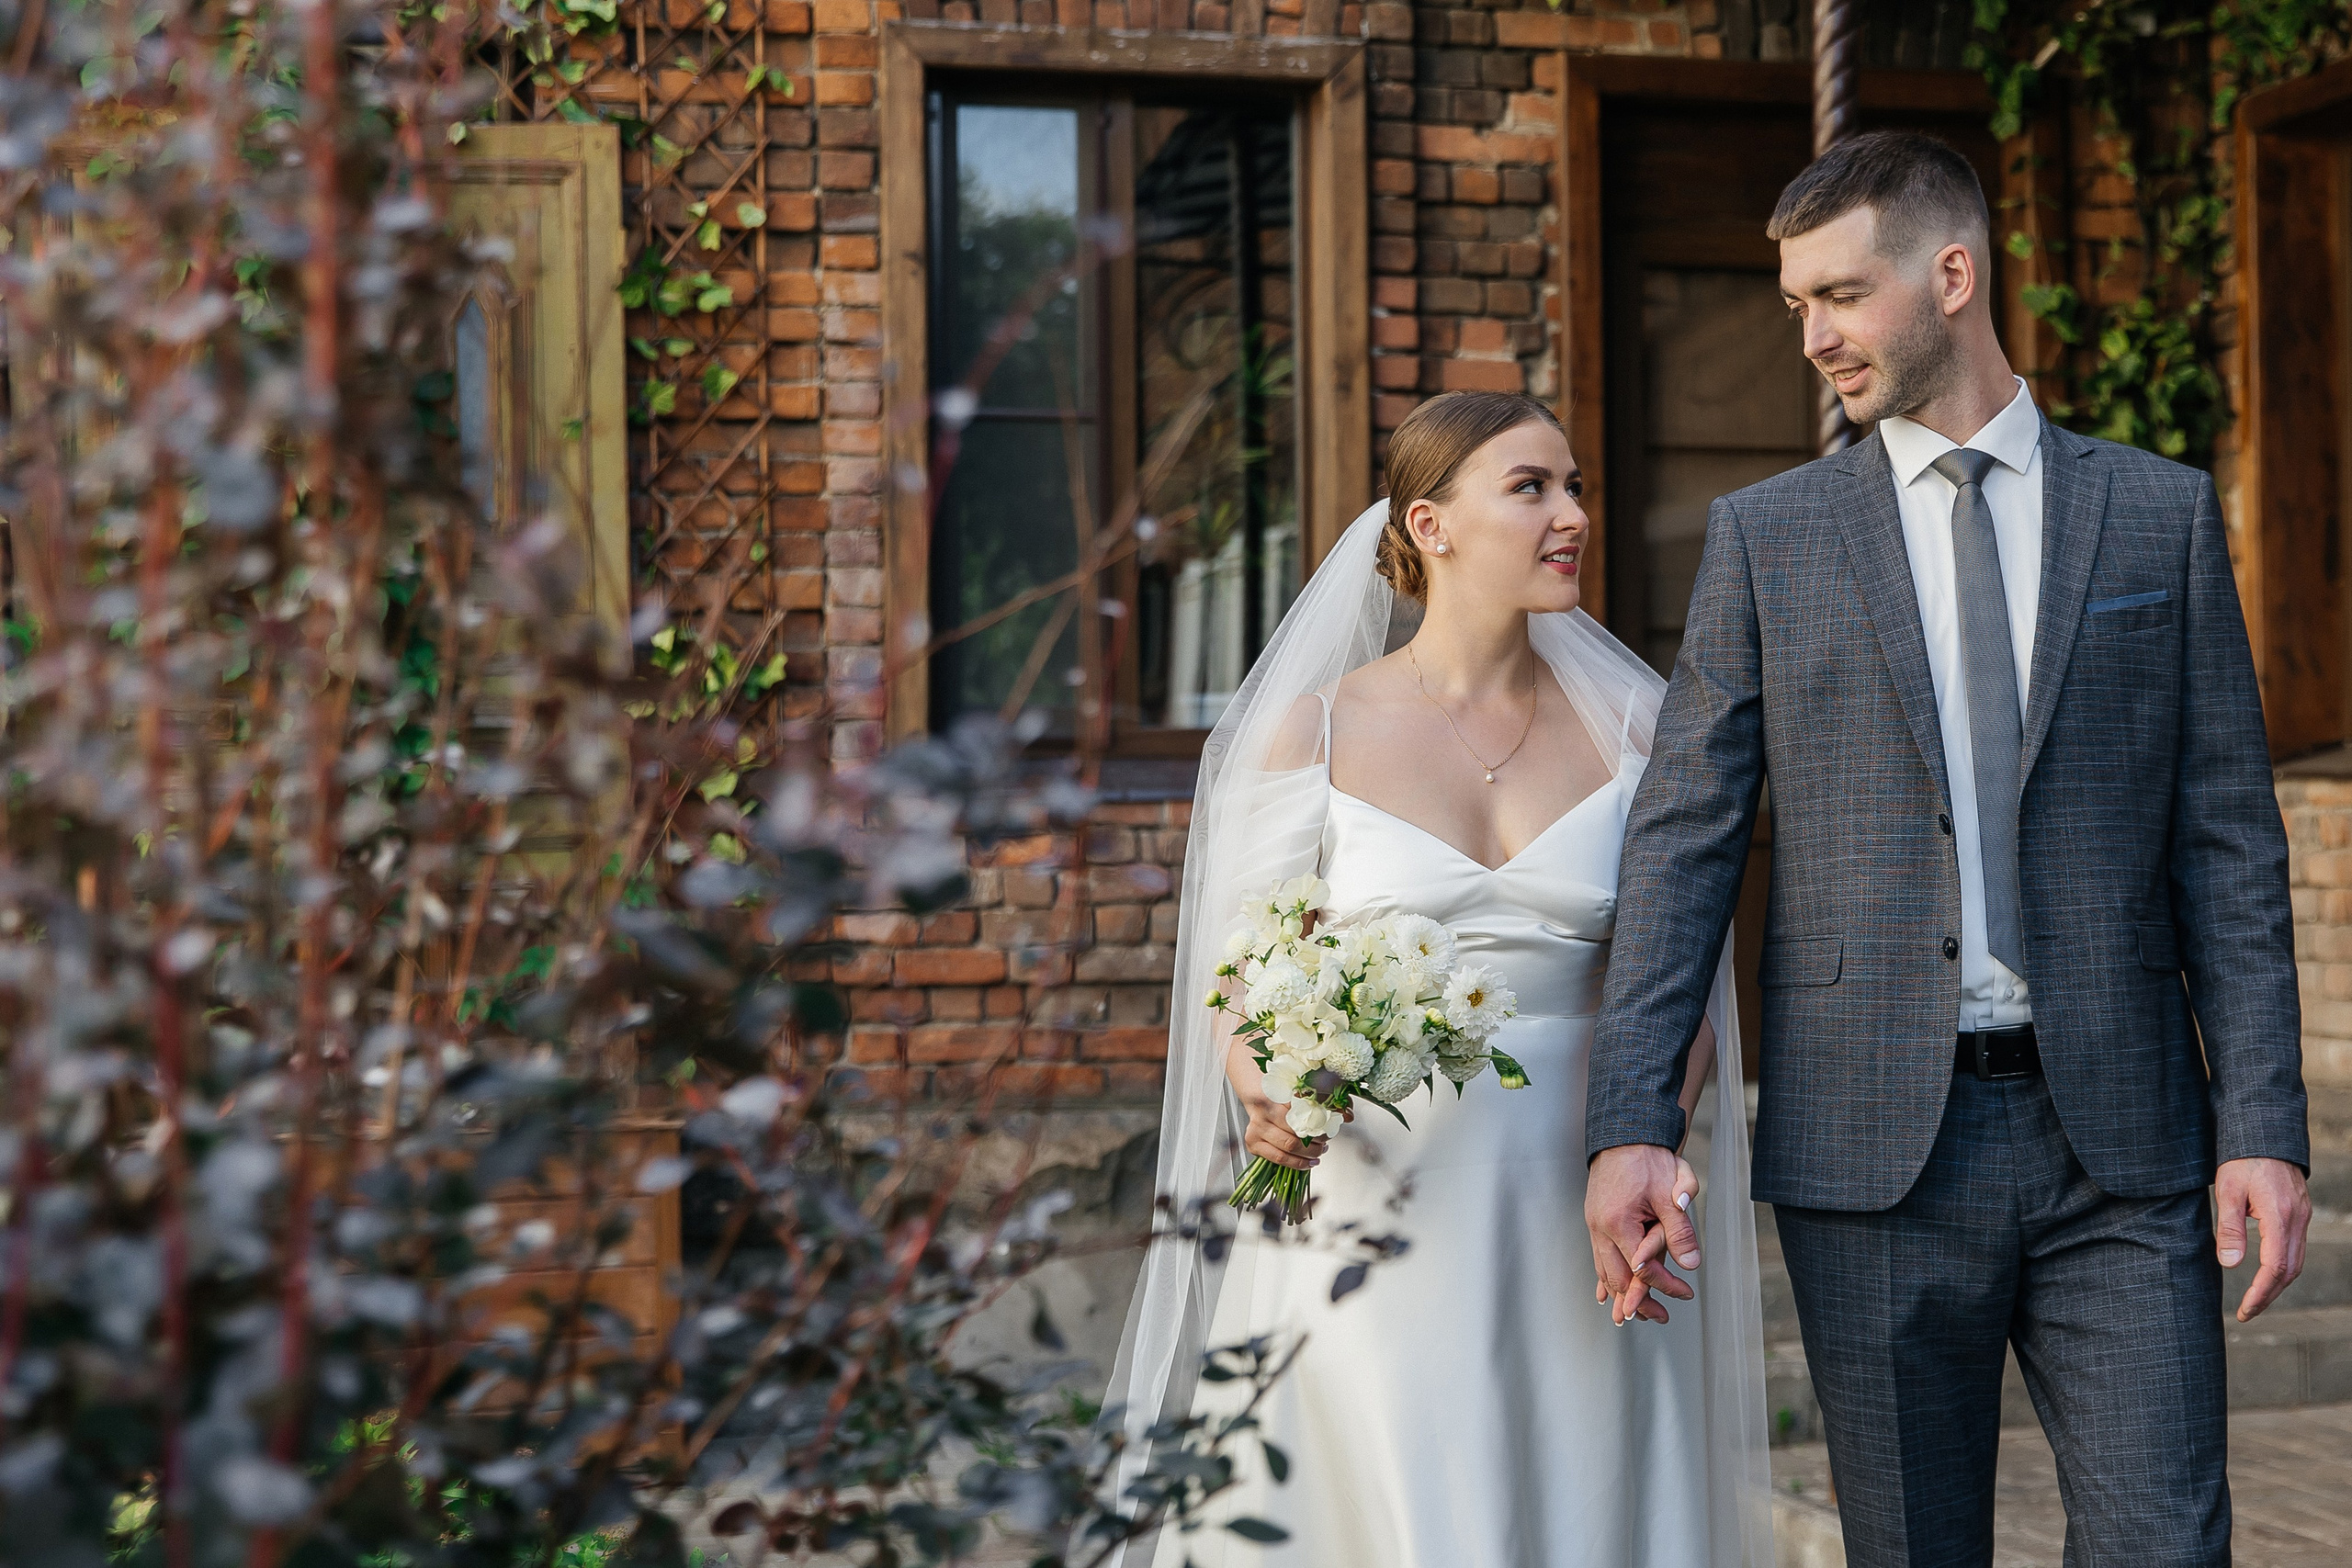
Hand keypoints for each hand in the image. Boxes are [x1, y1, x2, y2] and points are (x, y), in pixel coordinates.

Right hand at [1226, 1039, 1351, 1169]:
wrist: (1258, 1096)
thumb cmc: (1282, 1094)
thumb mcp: (1303, 1090)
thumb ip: (1326, 1099)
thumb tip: (1349, 1115)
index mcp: (1274, 1095)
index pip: (1302, 1112)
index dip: (1321, 1122)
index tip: (1332, 1126)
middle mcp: (1262, 1112)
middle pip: (1295, 1133)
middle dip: (1316, 1141)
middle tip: (1326, 1141)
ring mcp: (1255, 1129)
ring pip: (1288, 1148)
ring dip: (1309, 1154)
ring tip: (1320, 1152)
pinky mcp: (1252, 1143)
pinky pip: (1278, 1159)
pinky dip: (1297, 1163)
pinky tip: (1308, 1162)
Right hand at [1585, 1143, 1700, 1325]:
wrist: (1624, 1135)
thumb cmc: (1649, 1161)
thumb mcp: (1672, 1193)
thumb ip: (1681, 1231)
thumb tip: (1691, 1265)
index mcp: (1619, 1223)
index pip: (1643, 1269)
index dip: (1666, 1285)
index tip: (1686, 1293)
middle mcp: (1600, 1228)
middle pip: (1617, 1278)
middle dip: (1639, 1302)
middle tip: (1661, 1317)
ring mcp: (1594, 1225)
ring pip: (1604, 1271)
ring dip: (1621, 1295)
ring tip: (1637, 1315)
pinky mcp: (1595, 1221)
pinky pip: (1598, 1258)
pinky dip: (1605, 1279)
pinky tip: (1606, 1295)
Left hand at [2217, 1156, 2310, 1321]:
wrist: (2265, 1132)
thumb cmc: (2241, 1159)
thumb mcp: (2227, 1191)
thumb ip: (2230, 1228)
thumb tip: (2231, 1265)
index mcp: (2280, 1216)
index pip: (2275, 1268)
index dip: (2260, 1293)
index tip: (2244, 1310)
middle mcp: (2298, 1219)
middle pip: (2290, 1271)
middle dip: (2269, 1295)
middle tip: (2247, 1312)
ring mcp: (2303, 1216)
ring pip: (2296, 1261)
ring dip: (2277, 1284)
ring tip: (2255, 1300)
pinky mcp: (2300, 1213)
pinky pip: (2295, 1248)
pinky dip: (2283, 1268)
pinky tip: (2266, 1274)